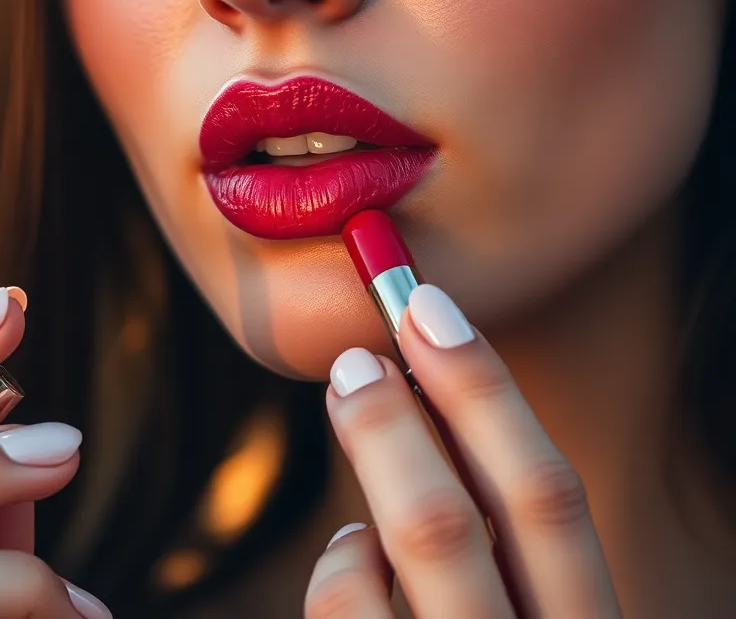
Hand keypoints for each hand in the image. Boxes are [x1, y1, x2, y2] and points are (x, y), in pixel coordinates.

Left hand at [305, 284, 621, 617]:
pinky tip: (353, 552)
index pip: (553, 501)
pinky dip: (342, 561)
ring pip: (421, 540)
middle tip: (356, 354)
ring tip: (348, 410)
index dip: (489, 393)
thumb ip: (506, 537)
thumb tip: (426, 396)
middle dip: (405, 420)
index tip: (427, 307)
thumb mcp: (528, 602)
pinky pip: (348, 607)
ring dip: (375, 450)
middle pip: (473, 517)